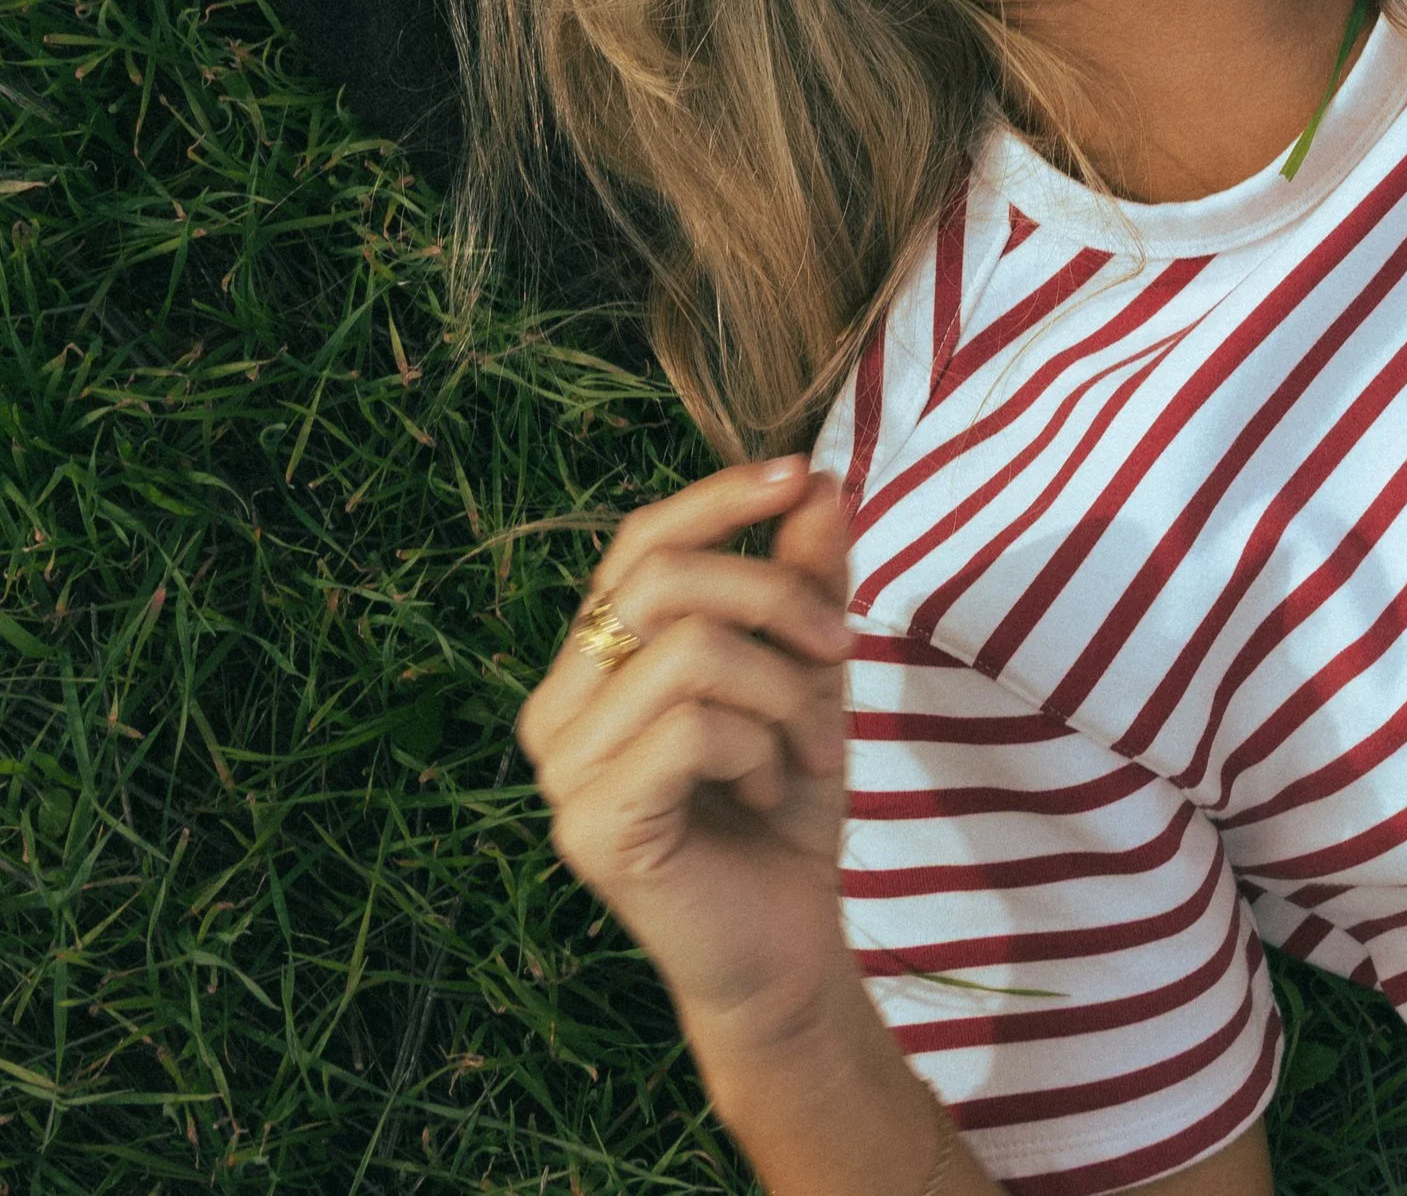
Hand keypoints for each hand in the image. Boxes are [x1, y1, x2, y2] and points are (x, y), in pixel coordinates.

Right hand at [517, 453, 855, 1058]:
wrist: (788, 942)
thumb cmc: (784, 803)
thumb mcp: (806, 672)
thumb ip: (804, 580)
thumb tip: (819, 482)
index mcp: (593, 661)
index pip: (640, 542)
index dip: (717, 497)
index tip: (799, 473)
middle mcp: (556, 707)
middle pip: (664, 580)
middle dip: (775, 597)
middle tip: (840, 652)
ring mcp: (561, 771)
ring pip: (686, 651)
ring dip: (780, 692)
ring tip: (806, 748)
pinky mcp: (588, 826)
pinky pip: (690, 729)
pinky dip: (756, 749)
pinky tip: (765, 792)